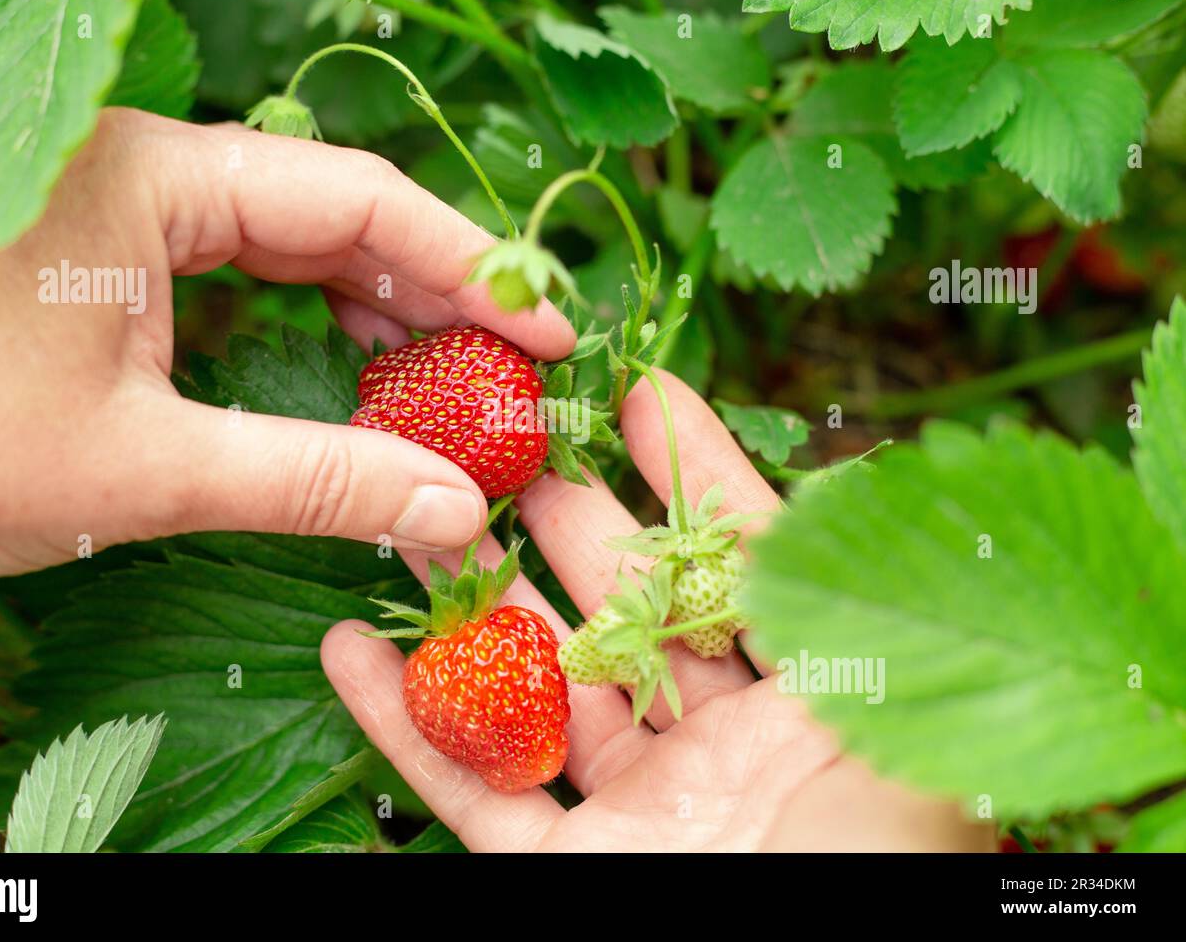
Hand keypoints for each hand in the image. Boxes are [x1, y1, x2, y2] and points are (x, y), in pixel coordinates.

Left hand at [0, 108, 572, 583]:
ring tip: (459, 369)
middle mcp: (138, 167)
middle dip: (433, 288)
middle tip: (517, 361)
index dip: (465, 267)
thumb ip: (320, 479)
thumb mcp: (156, 470)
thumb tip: (455, 508)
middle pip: (331, 209)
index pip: (350, 198)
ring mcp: (123, 209)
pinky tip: (368, 356)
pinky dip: (317, 312)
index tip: (546, 329)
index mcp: (145, 172)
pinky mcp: (112, 259)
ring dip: (382, 301)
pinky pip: (245, 266)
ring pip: (293, 237)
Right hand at [322, 370, 995, 850]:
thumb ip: (871, 600)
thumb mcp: (910, 710)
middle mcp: (716, 748)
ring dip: (464, 607)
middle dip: (558, 522)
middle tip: (504, 443)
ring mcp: (636, 808)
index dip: (691, 471)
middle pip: (617, 611)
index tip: (637, 390)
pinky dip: (406, 730)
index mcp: (809, 704)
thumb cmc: (891, 859)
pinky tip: (351, 655)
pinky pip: (473, 795)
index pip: (739, 560)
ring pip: (532, 689)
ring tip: (409, 515)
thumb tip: (851, 483)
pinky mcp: (567, 871)